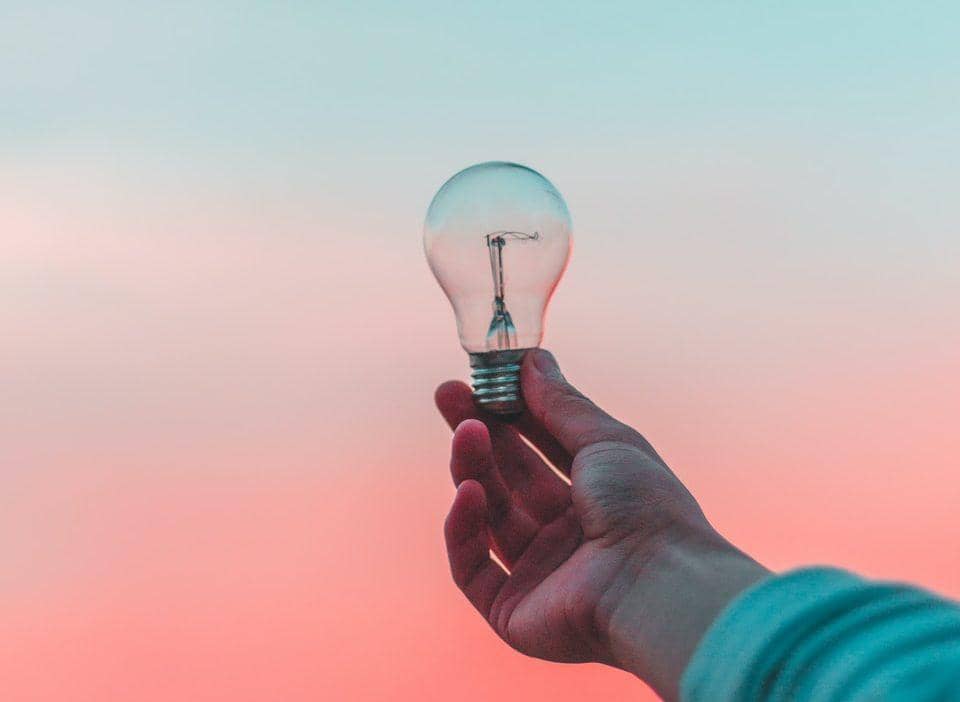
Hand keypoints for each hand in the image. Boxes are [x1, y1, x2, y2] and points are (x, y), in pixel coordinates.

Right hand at [437, 350, 767, 699]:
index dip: (509, 413)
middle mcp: (567, 535)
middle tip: (448, 394)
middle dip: (478, 433)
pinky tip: (468, 491)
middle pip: (508, 478)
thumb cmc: (645, 507)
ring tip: (466, 431)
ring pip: (489, 515)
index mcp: (596, 497)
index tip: (481, 379)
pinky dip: (464, 529)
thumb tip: (532, 359)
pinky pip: (472, 567)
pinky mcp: (512, 612)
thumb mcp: (606, 440)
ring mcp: (539, 574)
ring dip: (472, 469)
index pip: (540, 448)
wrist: (658, 584)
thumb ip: (561, 404)